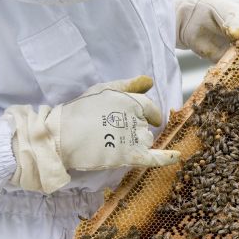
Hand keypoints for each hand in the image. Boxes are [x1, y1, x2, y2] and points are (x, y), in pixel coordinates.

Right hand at [4, 76, 179, 193]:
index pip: (150, 109)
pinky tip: (177, 157)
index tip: (148, 119)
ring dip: (136, 144)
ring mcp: (133, 136)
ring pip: (146, 141)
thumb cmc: (79, 111)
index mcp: (130, 100)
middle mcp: (135, 116)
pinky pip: (154, 157)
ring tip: (112, 143)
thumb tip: (150, 81)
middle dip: (136, 131)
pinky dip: (167, 158)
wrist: (61, 135)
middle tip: (113, 134)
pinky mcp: (129, 155)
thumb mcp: (103, 90)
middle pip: (147, 127)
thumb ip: (128, 86)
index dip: (149, 115)